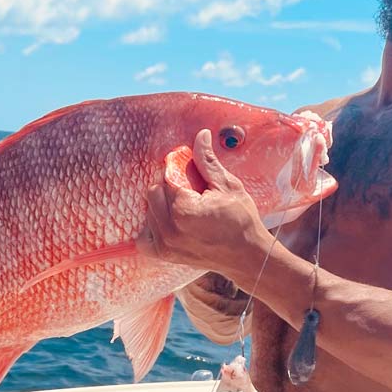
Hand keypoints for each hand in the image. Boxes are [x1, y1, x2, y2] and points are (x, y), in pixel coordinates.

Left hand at [137, 129, 271, 279]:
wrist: (246, 256)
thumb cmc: (241, 220)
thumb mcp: (228, 186)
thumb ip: (207, 161)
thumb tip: (200, 135)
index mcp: (183, 209)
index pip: (167, 176)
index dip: (179, 170)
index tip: (192, 171)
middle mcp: (168, 229)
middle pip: (153, 192)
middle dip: (169, 187)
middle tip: (191, 191)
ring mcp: (164, 245)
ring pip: (149, 211)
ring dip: (162, 205)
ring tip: (187, 208)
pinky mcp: (164, 255)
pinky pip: (144, 236)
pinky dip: (153, 227)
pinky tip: (171, 222)